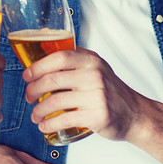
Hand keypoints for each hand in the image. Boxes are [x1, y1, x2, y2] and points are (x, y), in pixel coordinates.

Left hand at [23, 48, 146, 141]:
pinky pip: (65, 119)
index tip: (27, 76)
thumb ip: (73, 56)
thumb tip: (42, 38)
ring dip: (39, 110)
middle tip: (29, 97)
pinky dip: (49, 124)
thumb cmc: (109, 90)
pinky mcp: (97, 116)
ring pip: (55, 101)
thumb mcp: (95, 66)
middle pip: (53, 80)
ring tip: (35, 115)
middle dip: (34, 90)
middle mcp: (95, 75)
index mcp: (91, 60)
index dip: (38, 66)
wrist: (136, 114)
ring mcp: (97, 96)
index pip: (59, 57)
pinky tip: (44, 126)